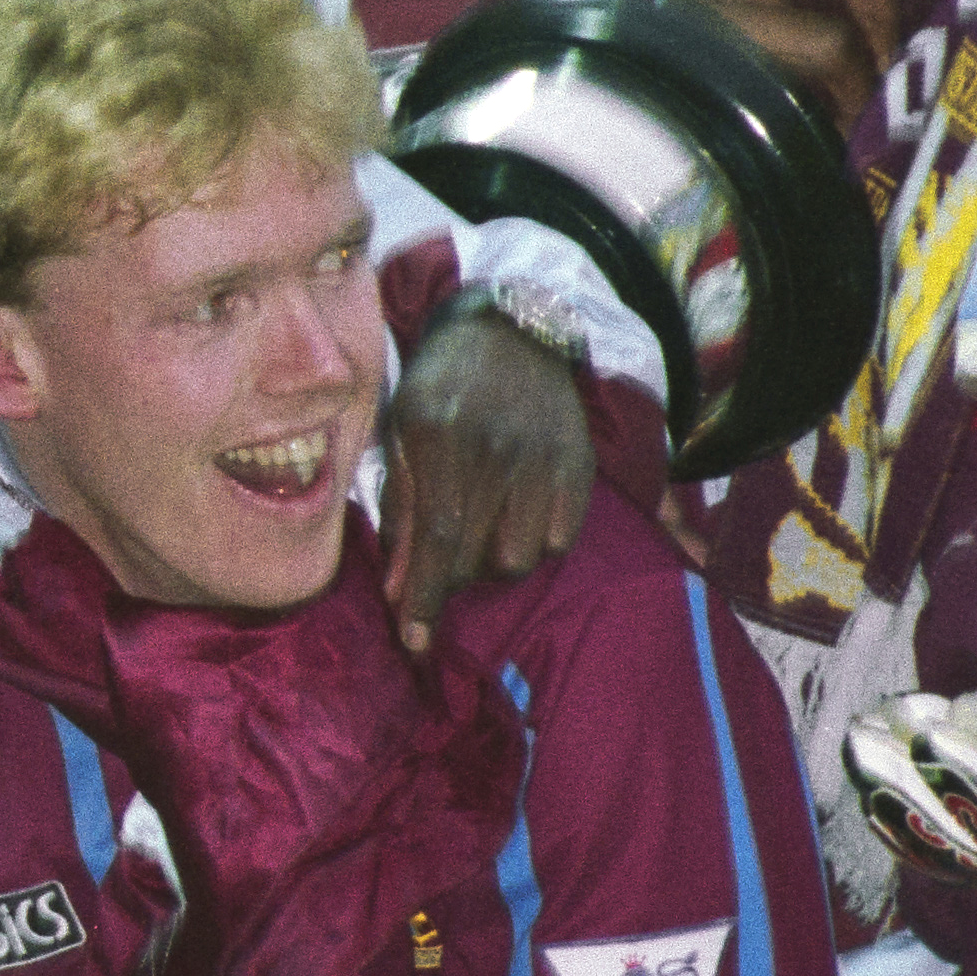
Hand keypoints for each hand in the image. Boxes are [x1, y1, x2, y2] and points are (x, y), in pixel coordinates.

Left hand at [379, 308, 589, 653]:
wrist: (507, 333)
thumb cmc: (439, 387)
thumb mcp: (400, 435)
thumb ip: (399, 513)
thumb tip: (398, 592)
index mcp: (441, 437)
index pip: (438, 538)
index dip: (425, 597)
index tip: (414, 641)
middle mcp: (497, 448)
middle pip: (478, 556)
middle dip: (451, 581)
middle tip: (438, 567)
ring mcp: (543, 457)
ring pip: (520, 557)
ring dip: (491, 564)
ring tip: (475, 536)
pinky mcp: (578, 464)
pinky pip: (558, 540)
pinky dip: (533, 544)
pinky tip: (513, 518)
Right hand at [672, 0, 966, 125]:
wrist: (639, 143)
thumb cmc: (724, 75)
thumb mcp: (768, 10)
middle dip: (884, 8)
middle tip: (889, 56)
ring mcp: (713, 23)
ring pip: (832, 32)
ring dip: (864, 71)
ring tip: (858, 103)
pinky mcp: (718, 79)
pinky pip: (807, 91)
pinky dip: (840, 105)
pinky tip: (836, 126)